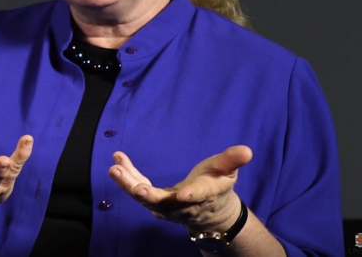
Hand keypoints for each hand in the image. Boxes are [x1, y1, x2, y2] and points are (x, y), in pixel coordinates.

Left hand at [108, 146, 251, 231]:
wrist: (209, 212)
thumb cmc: (218, 185)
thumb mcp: (227, 172)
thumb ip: (232, 160)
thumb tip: (247, 150)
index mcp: (204, 194)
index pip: (198, 196)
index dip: (191, 196)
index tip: (182, 194)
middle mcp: (183, 204)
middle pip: (164, 202)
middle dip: (149, 196)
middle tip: (134, 187)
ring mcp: (167, 206)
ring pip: (146, 198)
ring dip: (129, 183)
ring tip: (114, 169)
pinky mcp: (154, 201)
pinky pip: (139, 189)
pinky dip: (127, 176)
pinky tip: (117, 160)